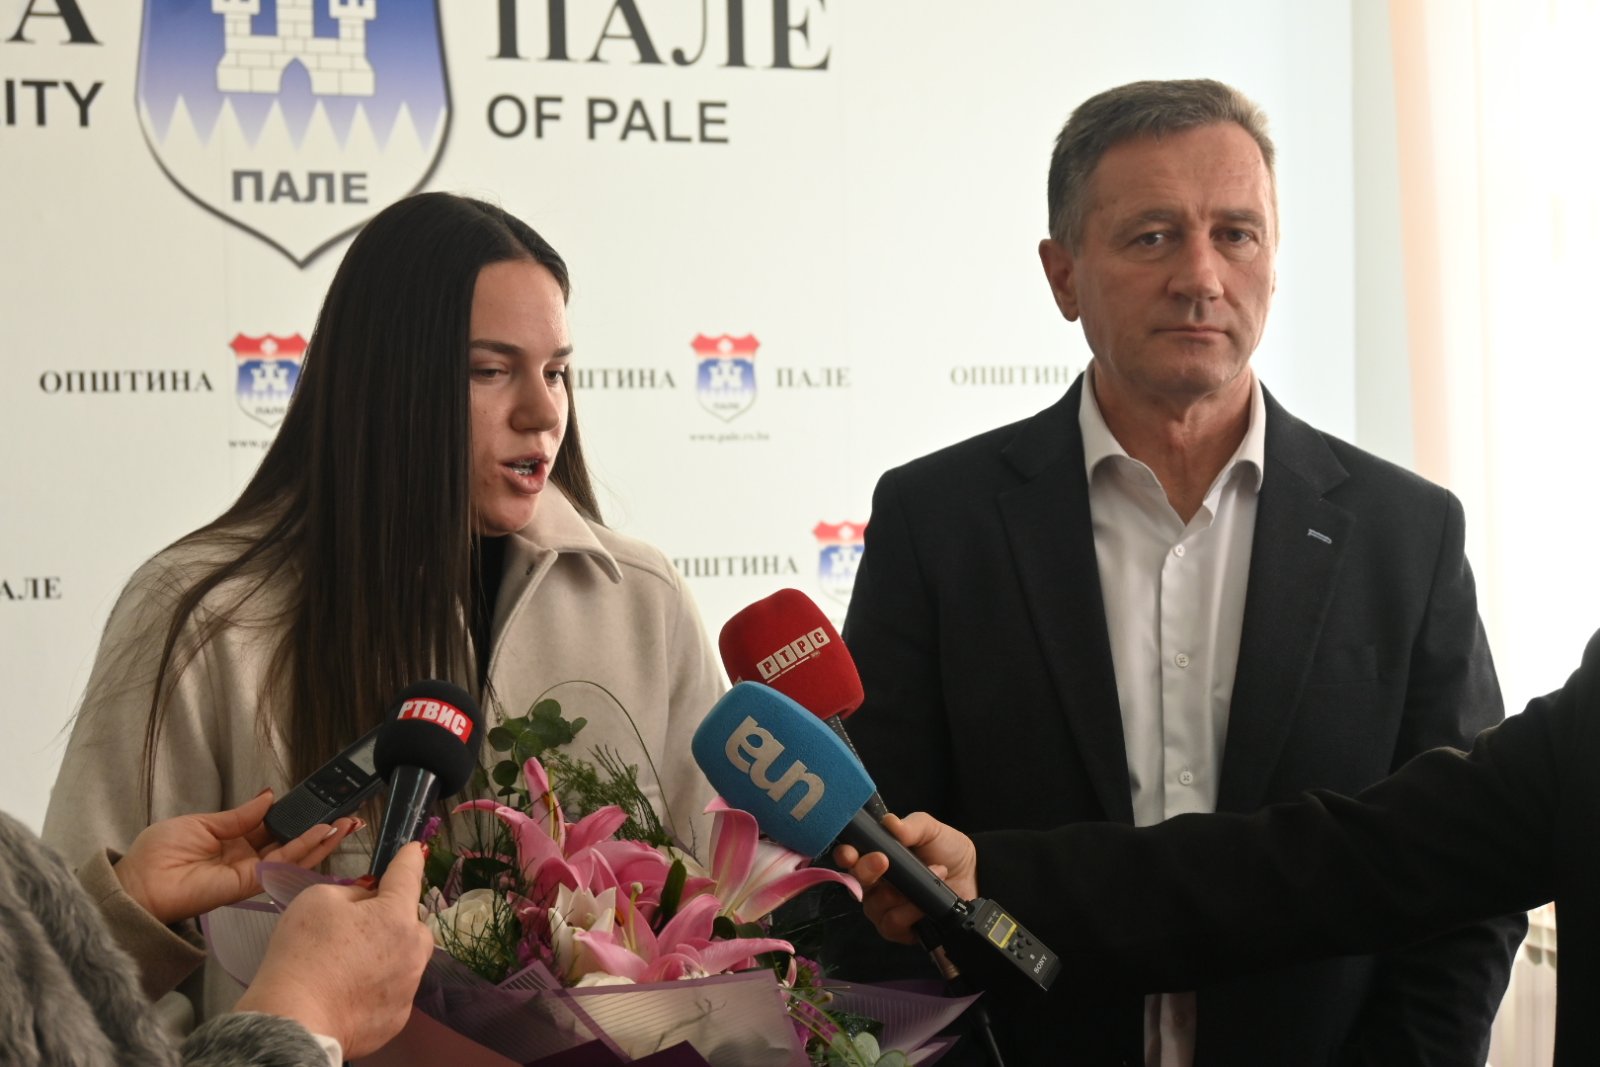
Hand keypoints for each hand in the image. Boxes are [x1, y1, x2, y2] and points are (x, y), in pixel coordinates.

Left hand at [114, 790, 361, 923]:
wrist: (139, 884)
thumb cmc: (158, 854)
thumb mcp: (203, 823)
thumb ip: (240, 815)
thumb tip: (269, 796)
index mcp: (234, 841)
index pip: (275, 827)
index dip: (298, 816)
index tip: (319, 803)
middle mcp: (247, 858)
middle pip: (292, 842)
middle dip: (320, 829)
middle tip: (347, 814)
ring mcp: (250, 873)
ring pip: (295, 856)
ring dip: (322, 839)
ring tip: (346, 823)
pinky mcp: (249, 884)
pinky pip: (282, 865)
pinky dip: (305, 849)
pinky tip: (322, 834)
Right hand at [234, 842, 434, 1058]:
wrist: (295, 1021)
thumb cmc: (303, 954)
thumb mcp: (318, 900)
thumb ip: (352, 894)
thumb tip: (367, 902)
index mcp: (397, 916)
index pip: (408, 876)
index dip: (410, 859)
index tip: (414, 851)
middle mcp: (414, 951)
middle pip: (411, 923)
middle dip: (392, 919)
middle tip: (357, 928)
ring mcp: (408, 987)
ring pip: (404, 959)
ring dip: (386, 955)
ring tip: (348, 967)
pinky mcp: (397, 1017)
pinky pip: (392, 991)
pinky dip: (377, 987)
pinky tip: (349, 993)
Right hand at [834, 812, 978, 943]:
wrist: (974, 876)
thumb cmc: (946, 850)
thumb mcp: (931, 831)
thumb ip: (911, 826)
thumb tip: (889, 822)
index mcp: (875, 857)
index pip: (848, 858)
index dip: (844, 856)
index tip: (851, 852)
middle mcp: (875, 884)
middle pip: (855, 884)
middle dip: (866, 871)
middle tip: (883, 860)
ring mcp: (884, 909)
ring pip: (873, 907)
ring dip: (902, 893)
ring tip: (932, 875)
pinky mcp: (898, 930)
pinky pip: (892, 924)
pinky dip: (910, 912)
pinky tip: (926, 902)